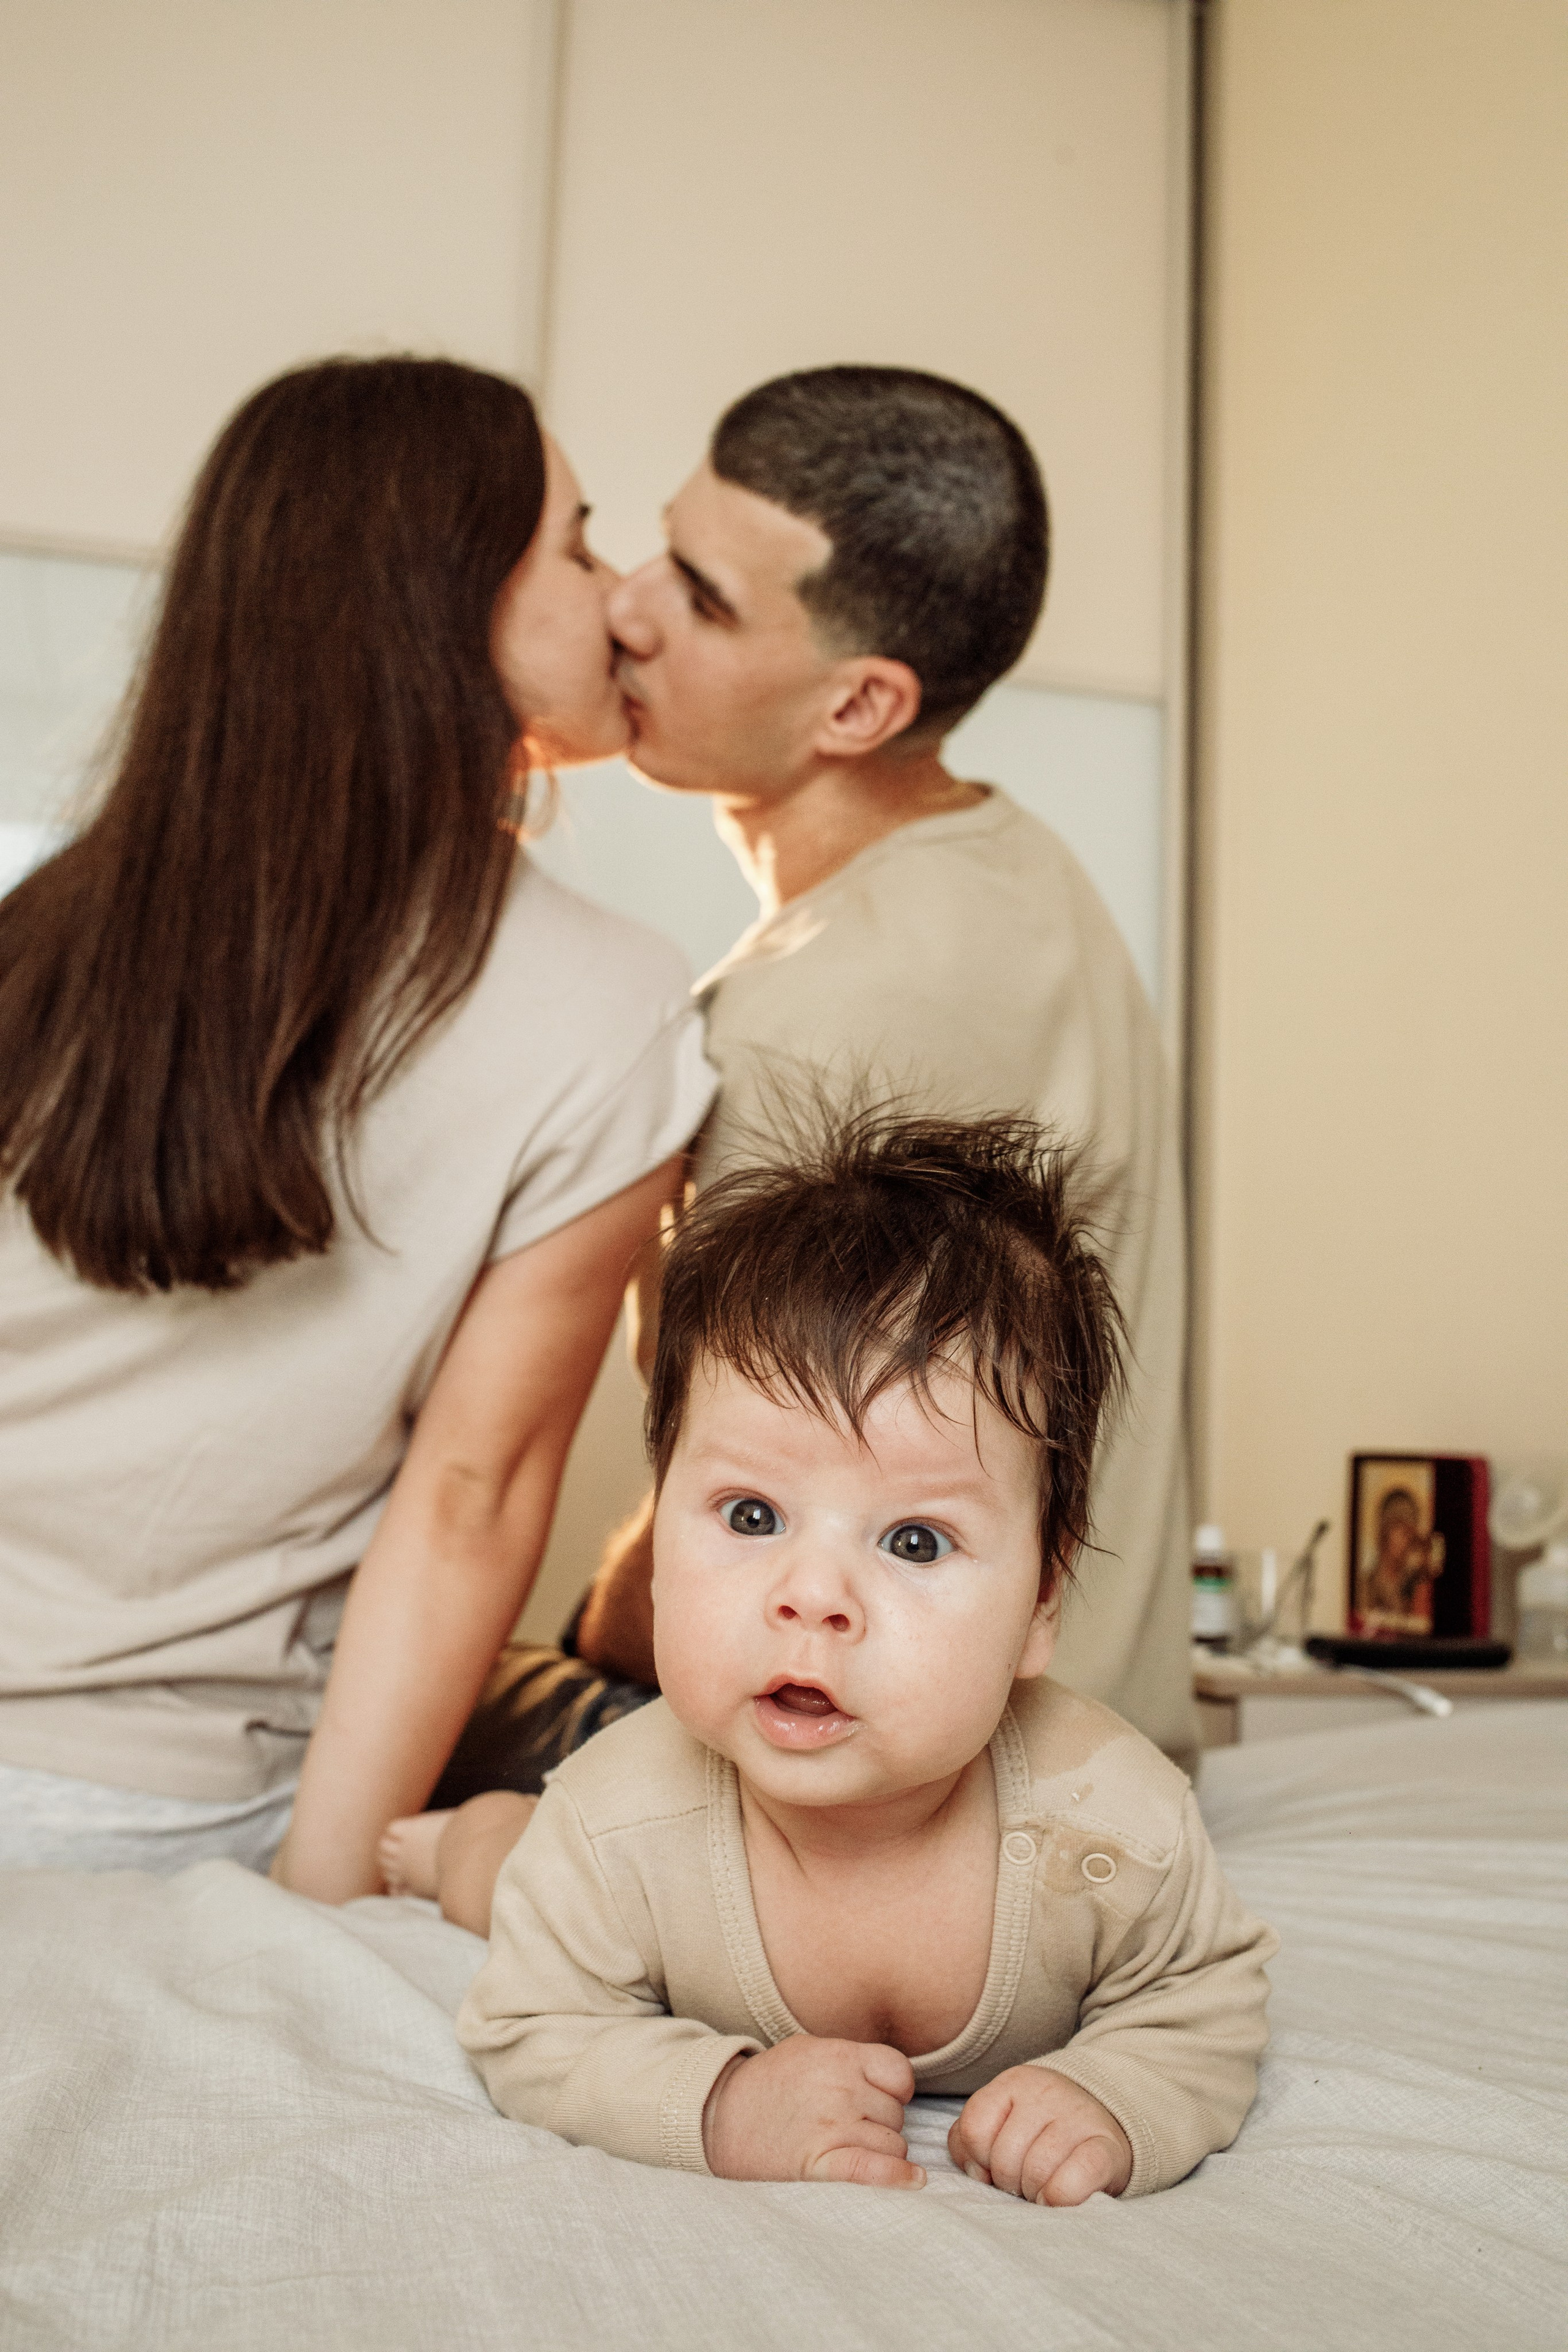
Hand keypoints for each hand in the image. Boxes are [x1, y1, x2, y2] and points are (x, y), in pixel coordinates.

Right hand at [703, 2035, 924, 2187]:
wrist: (717, 2119)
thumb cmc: (768, 2086)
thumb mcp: (808, 2051)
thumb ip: (851, 2060)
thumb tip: (897, 2083)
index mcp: (837, 2054)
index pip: (899, 2074)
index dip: (894, 2091)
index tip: (878, 2100)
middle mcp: (840, 2087)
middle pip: (895, 2114)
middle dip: (880, 2124)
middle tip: (846, 2127)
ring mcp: (832, 2125)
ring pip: (891, 2145)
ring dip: (878, 2152)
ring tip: (842, 2147)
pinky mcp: (821, 2162)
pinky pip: (873, 2169)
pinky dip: (896, 2177)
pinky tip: (913, 2181)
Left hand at [948, 2067, 1131, 2205]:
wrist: (1105, 2120)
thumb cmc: (1040, 2130)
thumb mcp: (1001, 2121)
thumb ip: (969, 2140)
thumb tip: (976, 2172)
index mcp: (1013, 2082)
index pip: (974, 2129)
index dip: (979, 2158)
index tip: (993, 2165)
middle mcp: (1046, 2092)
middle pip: (1004, 2157)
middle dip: (1008, 2182)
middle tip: (1022, 2181)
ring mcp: (1079, 2118)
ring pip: (1035, 2172)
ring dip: (1033, 2193)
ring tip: (1040, 2188)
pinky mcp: (1107, 2149)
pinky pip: (1071, 2185)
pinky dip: (1058, 2199)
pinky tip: (1057, 2199)